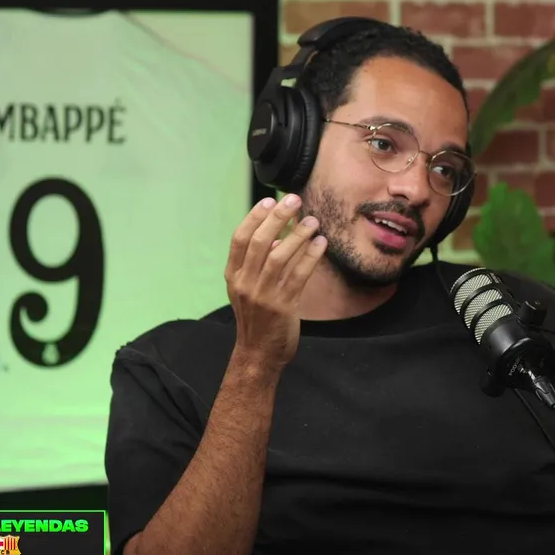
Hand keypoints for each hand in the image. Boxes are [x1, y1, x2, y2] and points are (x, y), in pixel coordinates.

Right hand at [224, 194, 325, 375]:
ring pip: (280, 255)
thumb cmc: (257, 318)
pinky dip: (311, 255)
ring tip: (312, 221)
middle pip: (260, 241)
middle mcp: (245, 283)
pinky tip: (321, 244)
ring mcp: (263, 295)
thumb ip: (256, 264)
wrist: (259, 354)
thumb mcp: (248, 289)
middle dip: (278, 217)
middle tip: (295, 200)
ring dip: (298, 234)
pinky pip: (299, 274)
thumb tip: (273, 237)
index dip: (254, 217)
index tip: (269, 200)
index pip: (240, 238)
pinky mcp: (283, 306)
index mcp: (233, 276)